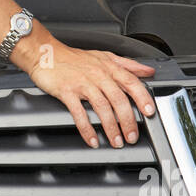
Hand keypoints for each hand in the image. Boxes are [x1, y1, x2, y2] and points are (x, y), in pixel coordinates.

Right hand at [26, 38, 156, 147]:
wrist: (46, 53)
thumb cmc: (74, 57)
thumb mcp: (104, 56)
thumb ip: (128, 64)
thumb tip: (148, 71)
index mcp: (108, 67)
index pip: (131, 82)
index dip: (142, 98)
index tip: (149, 112)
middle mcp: (98, 75)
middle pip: (118, 99)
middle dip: (128, 120)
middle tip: (132, 136)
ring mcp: (82, 83)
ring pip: (102, 107)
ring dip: (111, 128)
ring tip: (116, 141)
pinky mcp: (67, 92)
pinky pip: (79, 113)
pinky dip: (86, 128)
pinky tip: (92, 139)